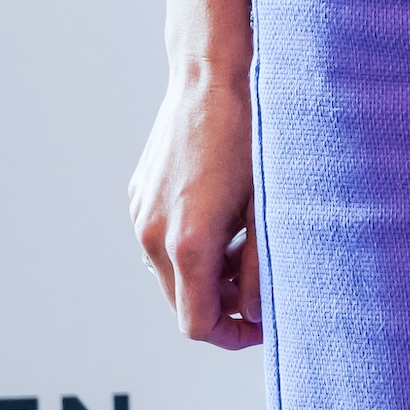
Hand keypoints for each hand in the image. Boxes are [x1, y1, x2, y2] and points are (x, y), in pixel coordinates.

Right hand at [127, 66, 265, 349]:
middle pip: (182, 303)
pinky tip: (227, 216)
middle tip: (264, 285)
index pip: (197, 325)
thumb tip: (255, 313)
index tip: (265, 325)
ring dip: (207, 275)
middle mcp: (152, 233)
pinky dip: (191, 245)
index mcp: (187, 243)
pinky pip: (161, 239)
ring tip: (250, 245)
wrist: (215, 74)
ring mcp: (140, 212)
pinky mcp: (138, 193)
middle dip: (223, 305)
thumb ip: (260, 269)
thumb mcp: (270, 206)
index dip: (234, 336)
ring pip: (171, 272)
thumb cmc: (254, 133)